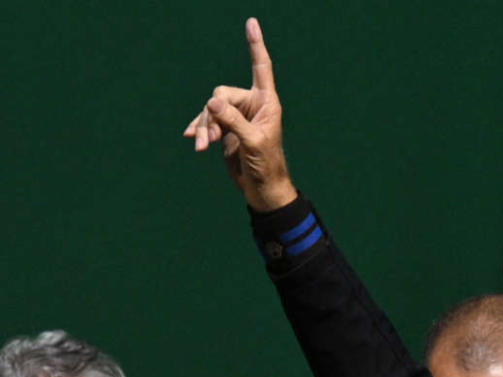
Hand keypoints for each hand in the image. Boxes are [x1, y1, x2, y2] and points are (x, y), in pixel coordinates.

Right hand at [182, 18, 295, 211]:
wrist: (261, 187)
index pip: (261, 68)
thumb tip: (211, 102)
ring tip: (203, 147)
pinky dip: (200, 131)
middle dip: (212, 115)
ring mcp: (237, 117)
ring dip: (204, 127)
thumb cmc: (266, 164)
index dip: (255, 45)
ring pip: (211, 109)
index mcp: (267, 102)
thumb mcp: (252, 142)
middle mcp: (252, 105)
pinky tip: (194, 141)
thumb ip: (233, 121)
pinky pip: (206, 121)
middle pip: (222, 94)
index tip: (252, 23)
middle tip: (211, 138)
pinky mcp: (225, 129)